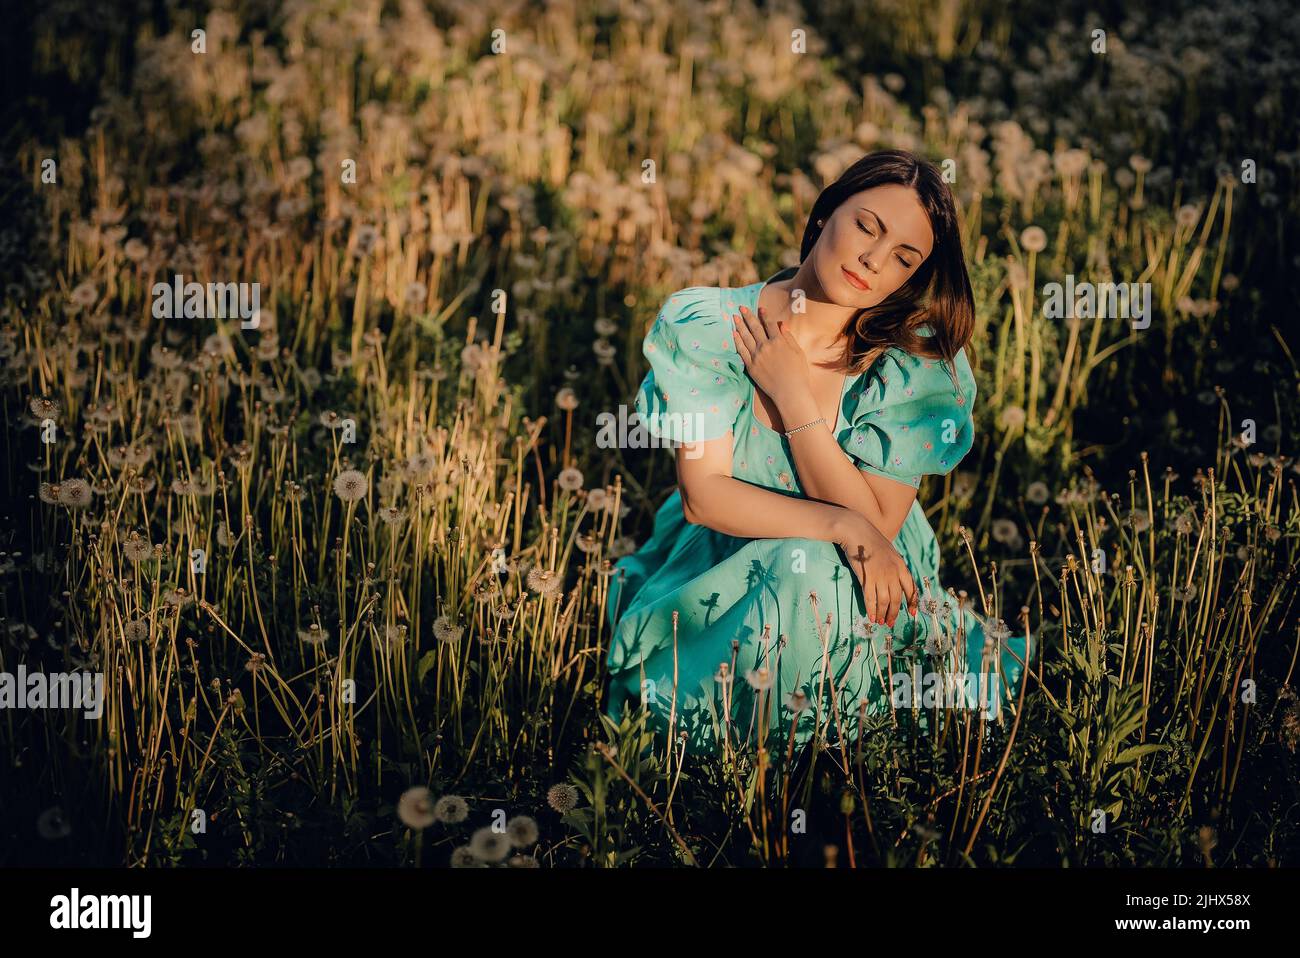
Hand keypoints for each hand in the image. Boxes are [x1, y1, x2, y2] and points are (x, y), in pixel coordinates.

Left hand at [730, 304, 808, 407]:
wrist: (790, 392)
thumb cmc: (798, 373)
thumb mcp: (798, 353)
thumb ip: (789, 338)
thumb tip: (782, 325)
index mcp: (779, 342)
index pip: (769, 324)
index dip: (765, 315)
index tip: (760, 308)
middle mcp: (766, 346)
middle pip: (755, 328)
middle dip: (748, 316)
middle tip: (741, 308)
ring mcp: (757, 356)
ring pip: (746, 337)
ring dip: (740, 326)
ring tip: (734, 317)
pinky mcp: (751, 366)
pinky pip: (742, 351)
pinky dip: (737, 341)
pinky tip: (734, 334)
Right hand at [832, 510, 917, 627]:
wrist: (857, 531)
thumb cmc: (870, 541)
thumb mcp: (889, 553)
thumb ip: (894, 567)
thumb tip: (894, 581)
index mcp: (901, 566)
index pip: (911, 588)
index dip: (912, 602)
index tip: (912, 613)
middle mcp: (893, 573)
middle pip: (897, 598)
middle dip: (894, 613)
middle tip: (890, 623)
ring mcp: (880, 575)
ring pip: (884, 601)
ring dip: (883, 614)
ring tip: (880, 622)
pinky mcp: (867, 577)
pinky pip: (870, 598)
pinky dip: (871, 609)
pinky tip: (871, 616)